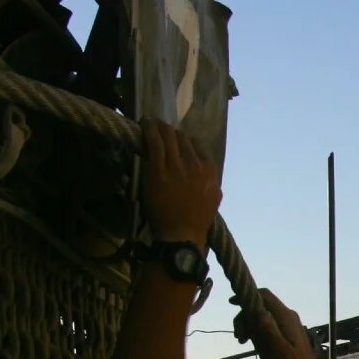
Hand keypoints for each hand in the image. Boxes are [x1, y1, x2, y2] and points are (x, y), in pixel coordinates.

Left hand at [140, 119, 219, 246]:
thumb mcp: (214, 198)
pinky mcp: (159, 170)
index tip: (176, 140)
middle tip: (160, 129)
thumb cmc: (197, 221)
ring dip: (158, 126)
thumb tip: (206, 172)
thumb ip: (211, 182)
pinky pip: (155, 143)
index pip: (197, 145)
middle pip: (182, 138)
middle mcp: (196, 165)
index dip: (184, 140)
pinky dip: (149, 130)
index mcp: (210, 171)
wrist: (182, 235)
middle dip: (170, 131)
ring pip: (169, 136)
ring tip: (150, 122)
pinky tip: (144, 123)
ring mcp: (177, 167)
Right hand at [233, 289, 316, 358]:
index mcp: (286, 317)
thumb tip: (259, 310)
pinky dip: (255, 329)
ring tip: (241, 340)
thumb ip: (269, 330)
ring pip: (261, 315)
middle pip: (260, 305)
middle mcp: (287, 316)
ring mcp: (286, 323)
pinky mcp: (284, 331)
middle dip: (245, 317)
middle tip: (238, 336)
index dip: (248, 295)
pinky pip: (266, 323)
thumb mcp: (278, 350)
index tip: (232, 303)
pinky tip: (249, 341)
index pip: (265, 295)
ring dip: (248, 324)